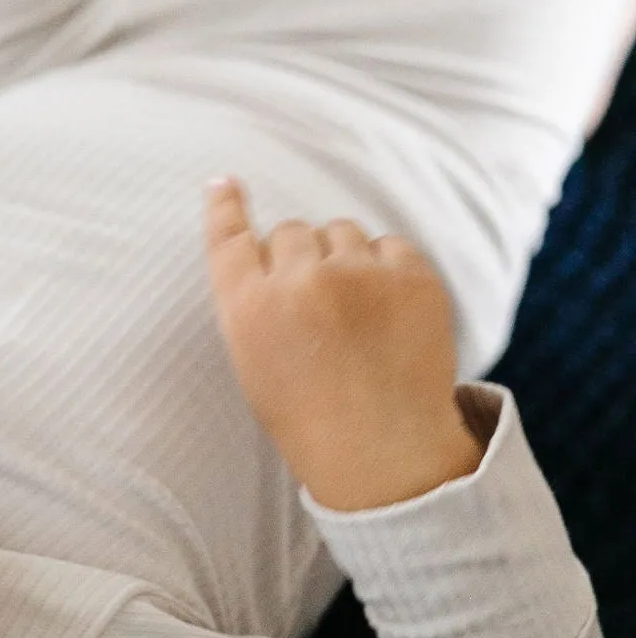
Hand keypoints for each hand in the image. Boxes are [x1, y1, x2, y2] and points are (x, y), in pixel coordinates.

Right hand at [203, 178, 483, 512]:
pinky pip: (390, 245)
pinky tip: (387, 312)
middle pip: (292, 231)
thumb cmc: (310, 418)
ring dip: (343, 258)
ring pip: (341, 232)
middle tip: (317, 305)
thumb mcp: (256, 365)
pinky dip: (387, 268)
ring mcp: (360, 276)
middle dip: (299, 256)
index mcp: (250, 311)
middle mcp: (300, 283)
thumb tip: (263, 249)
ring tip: (355, 313)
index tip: (226, 183)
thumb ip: (253, 306)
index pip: (229, 239)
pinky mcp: (411, 277)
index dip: (225, 206)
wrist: (384, 454)